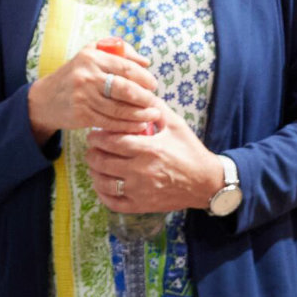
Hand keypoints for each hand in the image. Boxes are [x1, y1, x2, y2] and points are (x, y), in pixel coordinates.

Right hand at [27, 41, 163, 142]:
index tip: (154, 85)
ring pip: (118, 108)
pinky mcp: (81, 115)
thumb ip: (120, 53)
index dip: (144, 78)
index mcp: (92, 57)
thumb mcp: (92, 54)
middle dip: (144, 97)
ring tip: (152, 116)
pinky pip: (109, 122)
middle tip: (155, 102)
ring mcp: (83, 96)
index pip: (125, 67)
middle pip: (124, 88)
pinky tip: (138, 126)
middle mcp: (86, 75)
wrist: (46, 98)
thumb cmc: (76, 74)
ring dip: (139, 114)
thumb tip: (146, 63)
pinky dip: (126, 126)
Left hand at [84, 104, 221, 213]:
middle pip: (103, 162)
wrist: (205, 182)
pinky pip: (113, 202)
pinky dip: (102, 194)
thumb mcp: (176, 125)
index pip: (112, 142)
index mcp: (149, 149)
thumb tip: (140, 90)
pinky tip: (102, 185)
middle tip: (91, 148)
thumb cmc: (190, 151)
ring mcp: (140, 191)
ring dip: (94, 173)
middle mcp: (142, 172)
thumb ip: (156, 107)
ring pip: (104, 183)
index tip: (92, 134)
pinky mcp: (141, 206)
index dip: (97, 137)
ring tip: (94, 165)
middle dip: (92, 154)